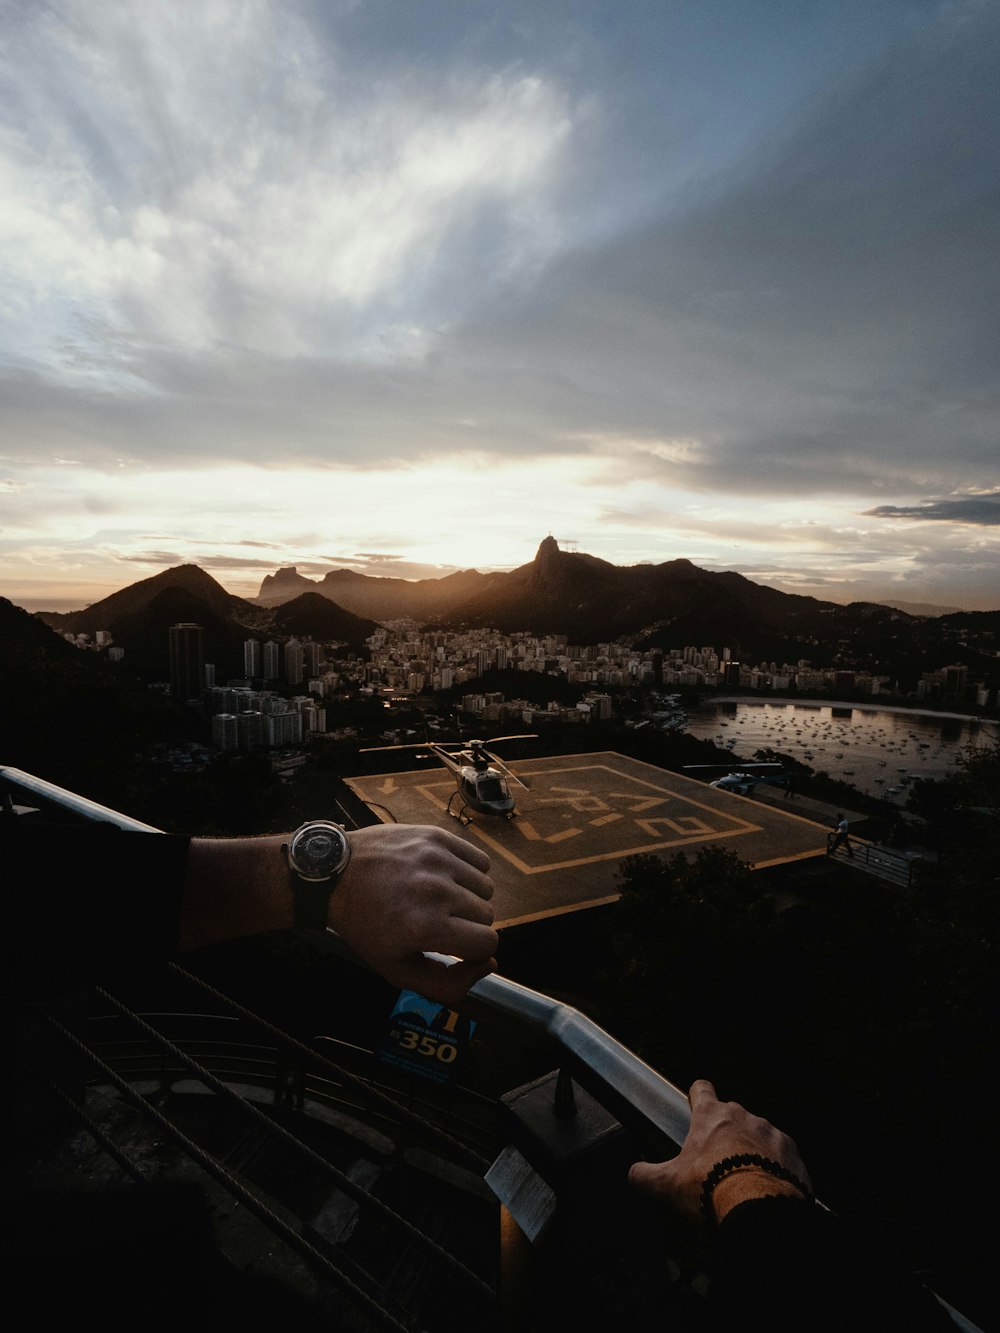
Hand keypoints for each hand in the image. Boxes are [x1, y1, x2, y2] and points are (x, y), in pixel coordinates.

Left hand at [329, 824, 498, 1006]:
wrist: (336, 875)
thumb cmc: (366, 925)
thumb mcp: (396, 970)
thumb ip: (447, 984)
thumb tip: (489, 966)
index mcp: (426, 927)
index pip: (487, 943)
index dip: (473, 950)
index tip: (456, 946)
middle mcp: (437, 891)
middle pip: (488, 915)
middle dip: (468, 924)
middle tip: (440, 920)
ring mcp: (438, 859)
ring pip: (486, 887)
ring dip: (469, 897)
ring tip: (441, 898)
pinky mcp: (437, 837)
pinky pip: (480, 860)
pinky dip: (469, 871)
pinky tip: (446, 877)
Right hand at [628, 1079, 810, 1223]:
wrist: (760, 1210)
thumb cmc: (712, 1190)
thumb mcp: (668, 1185)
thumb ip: (645, 1176)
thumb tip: (633, 1174)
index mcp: (711, 1116)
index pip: (701, 1089)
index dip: (696, 1096)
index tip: (693, 1106)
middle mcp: (742, 1116)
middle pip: (730, 1115)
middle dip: (724, 1134)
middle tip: (716, 1163)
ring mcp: (770, 1132)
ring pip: (756, 1134)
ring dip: (750, 1150)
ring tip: (743, 1179)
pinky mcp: (791, 1152)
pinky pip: (780, 1154)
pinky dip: (774, 1166)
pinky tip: (765, 1187)